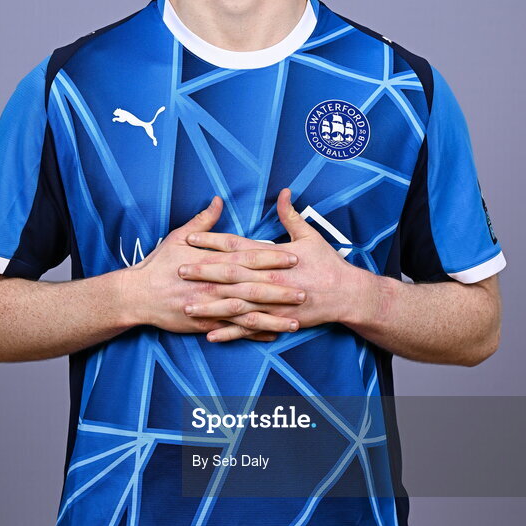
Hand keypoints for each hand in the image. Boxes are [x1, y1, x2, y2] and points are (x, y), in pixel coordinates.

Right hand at [125, 195, 303, 340]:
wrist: (137, 295)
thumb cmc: (158, 264)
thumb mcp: (178, 237)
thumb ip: (204, 221)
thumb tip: (218, 200)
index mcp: (211, 261)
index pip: (247, 257)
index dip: (271, 257)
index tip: (293, 256)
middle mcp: (214, 284)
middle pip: (253, 286)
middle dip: (280, 289)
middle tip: (304, 291)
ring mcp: (210, 305)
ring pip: (247, 312)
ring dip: (273, 316)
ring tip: (296, 320)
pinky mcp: (205, 323)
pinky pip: (234, 330)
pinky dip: (253, 333)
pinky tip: (272, 334)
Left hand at [180, 187, 375, 341]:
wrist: (346, 295)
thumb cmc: (328, 264)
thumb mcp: (310, 236)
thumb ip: (291, 215)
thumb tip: (283, 192)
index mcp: (273, 256)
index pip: (236, 246)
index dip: (212, 241)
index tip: (190, 238)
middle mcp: (269, 278)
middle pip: (230, 274)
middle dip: (202, 272)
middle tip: (179, 270)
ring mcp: (272, 302)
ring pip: (235, 304)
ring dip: (210, 305)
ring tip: (187, 306)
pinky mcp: (277, 320)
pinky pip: (249, 328)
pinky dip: (229, 332)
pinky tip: (210, 333)